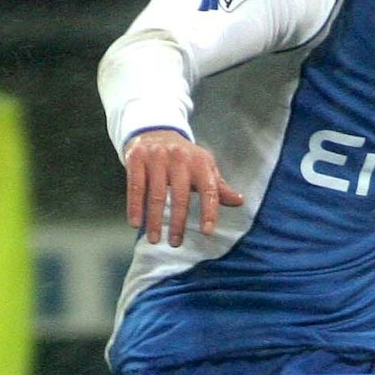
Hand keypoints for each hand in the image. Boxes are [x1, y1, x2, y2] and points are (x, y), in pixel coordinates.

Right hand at [123, 130, 243, 246]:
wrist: (156, 131)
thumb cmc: (184, 157)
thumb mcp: (204, 168)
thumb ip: (218, 187)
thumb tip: (239, 201)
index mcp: (200, 162)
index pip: (208, 189)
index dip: (209, 211)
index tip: (206, 232)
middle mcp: (179, 157)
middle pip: (180, 195)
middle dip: (178, 222)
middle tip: (176, 243)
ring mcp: (156, 157)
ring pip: (155, 194)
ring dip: (155, 220)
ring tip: (155, 239)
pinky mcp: (136, 158)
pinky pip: (135, 187)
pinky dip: (135, 207)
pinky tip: (136, 223)